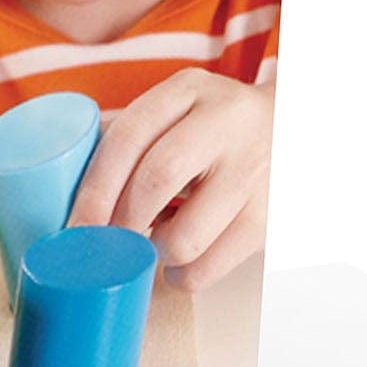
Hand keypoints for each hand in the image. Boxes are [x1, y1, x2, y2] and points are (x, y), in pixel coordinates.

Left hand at [67, 69, 273, 291]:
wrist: (300, 127)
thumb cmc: (214, 128)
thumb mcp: (178, 110)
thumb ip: (132, 138)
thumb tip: (66, 194)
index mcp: (188, 90)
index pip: (128, 138)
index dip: (94, 188)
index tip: (72, 225)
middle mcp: (226, 122)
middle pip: (156, 180)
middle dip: (120, 223)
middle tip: (104, 245)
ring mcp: (255, 168)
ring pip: (187, 234)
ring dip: (155, 253)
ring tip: (149, 249)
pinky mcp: (275, 212)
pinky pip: (216, 262)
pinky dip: (187, 275)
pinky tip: (179, 267)